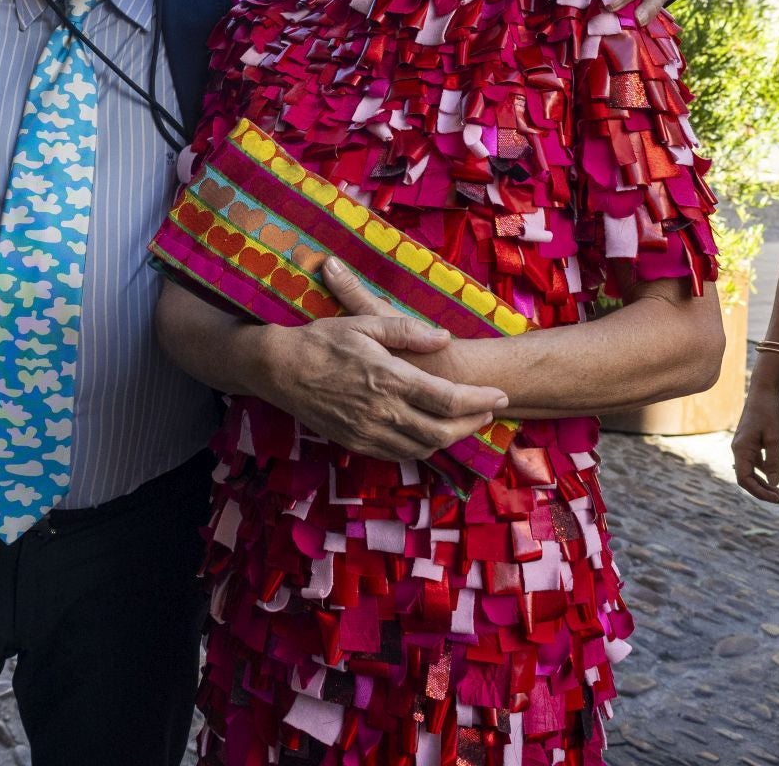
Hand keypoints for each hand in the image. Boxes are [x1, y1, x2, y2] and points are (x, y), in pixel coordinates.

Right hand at [255, 259, 507, 461]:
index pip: (448, 398)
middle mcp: (382, 411)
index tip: (500, 396)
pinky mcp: (355, 443)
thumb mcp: (364, 323)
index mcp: (389, 378)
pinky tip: (429, 433)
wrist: (278, 369)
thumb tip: (444, 336)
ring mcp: (368, 432)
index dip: (480, 400)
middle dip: (473, 423)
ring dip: (450, 438)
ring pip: (423, 448)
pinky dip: (422, 447)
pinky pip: (398, 454)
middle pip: (443, 430)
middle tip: (488, 410)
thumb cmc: (321, 340)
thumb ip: (407, 331)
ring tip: (464, 422)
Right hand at [731, 387, 778, 502]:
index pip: (744, 479)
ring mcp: (743, 446)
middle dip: (762, 490)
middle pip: (746, 478)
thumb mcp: (775, 439)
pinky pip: (754, 462)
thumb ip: (774, 462)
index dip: (759, 492)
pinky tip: (778, 477)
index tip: (776, 498)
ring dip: (764, 482)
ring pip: (750, 471)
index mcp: (741, 449)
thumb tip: (775, 484)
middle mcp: (738, 449)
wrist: (764, 391)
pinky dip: (765, 471)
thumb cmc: (769, 413)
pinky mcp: (749, 443)